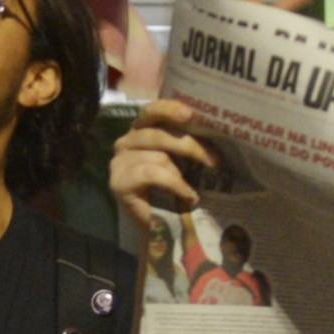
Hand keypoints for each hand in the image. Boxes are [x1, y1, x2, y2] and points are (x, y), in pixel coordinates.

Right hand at [108, 99, 218, 236]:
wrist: (159, 225)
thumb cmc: (173, 189)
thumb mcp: (181, 159)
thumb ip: (185, 140)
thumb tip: (212, 126)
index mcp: (141, 130)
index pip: (152, 110)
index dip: (170, 108)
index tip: (190, 114)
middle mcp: (126, 141)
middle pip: (159, 134)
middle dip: (190, 146)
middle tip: (213, 161)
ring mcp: (119, 162)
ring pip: (158, 156)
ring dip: (181, 172)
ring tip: (194, 188)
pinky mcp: (119, 182)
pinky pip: (152, 174)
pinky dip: (175, 184)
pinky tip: (187, 196)